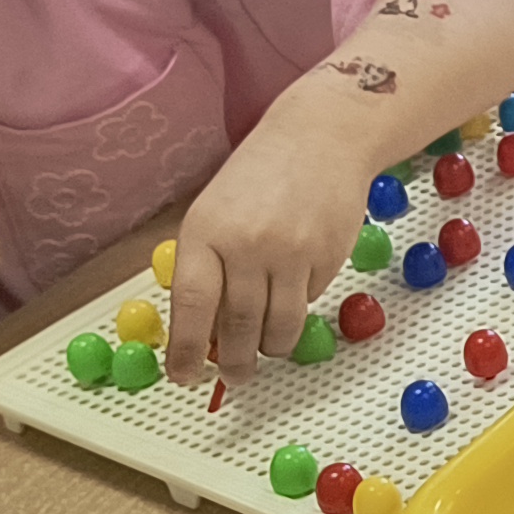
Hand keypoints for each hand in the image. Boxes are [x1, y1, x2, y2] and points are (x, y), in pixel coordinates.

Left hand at [160, 106, 366, 383]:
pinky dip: (297, 308)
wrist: (322, 137)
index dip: (187, 349)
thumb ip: (206, 265)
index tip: (185, 376)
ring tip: (267, 349)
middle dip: (235, 361)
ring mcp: (293, 252)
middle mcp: (248, 244)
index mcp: (207, 231)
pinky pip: (308, 301)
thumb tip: (204, 330)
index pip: (193, 304)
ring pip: (280, 325)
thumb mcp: (214, 212)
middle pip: (239, 324)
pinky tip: (292, 291)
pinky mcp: (329, 257)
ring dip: (271, 347)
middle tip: (235, 376)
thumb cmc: (259, 175)